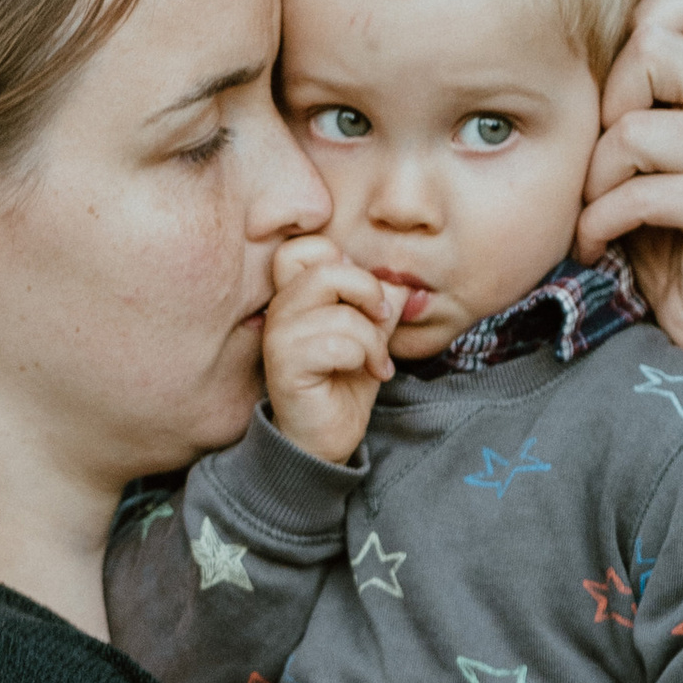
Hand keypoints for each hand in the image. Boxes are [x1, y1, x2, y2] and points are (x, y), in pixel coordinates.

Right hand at [264, 235, 398, 462]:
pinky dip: (363, 358)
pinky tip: (369, 374)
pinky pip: (337, 344)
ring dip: (372, 339)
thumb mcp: (373, 333)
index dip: (345, 260)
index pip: (309, 245)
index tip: (365, 296)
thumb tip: (404, 280)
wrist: (328, 437)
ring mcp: (279, 336)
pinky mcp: (284, 365)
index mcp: (298, 292)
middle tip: (383, 320)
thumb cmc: (345, 383)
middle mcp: (281, 307)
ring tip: (376, 361)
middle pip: (328, 268)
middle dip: (369, 293)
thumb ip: (382, 302)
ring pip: (339, 312)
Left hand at [577, 0, 682, 382]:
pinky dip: (605, 222)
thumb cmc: (653, 249)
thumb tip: (560, 34)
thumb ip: (624, 96)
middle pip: (652, 48)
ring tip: (597, 215)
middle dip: (601, 114)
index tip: (615, 104)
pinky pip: (646, 189)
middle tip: (596, 174)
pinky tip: (605, 245)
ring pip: (636, 126)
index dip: (638, 30)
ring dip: (596, 180)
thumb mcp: (630, 160)